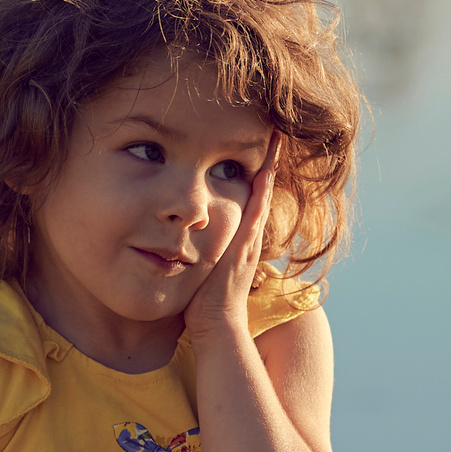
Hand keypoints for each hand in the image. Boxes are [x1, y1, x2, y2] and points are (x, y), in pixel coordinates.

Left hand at [184, 138, 276, 344]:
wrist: (215, 324)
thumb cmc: (202, 301)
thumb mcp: (199, 264)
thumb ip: (193, 246)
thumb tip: (175, 235)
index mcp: (239, 236)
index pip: (250, 195)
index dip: (255, 169)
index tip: (258, 143)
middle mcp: (249, 234)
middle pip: (262, 187)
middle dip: (268, 157)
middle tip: (274, 127)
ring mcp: (249, 238)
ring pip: (262, 193)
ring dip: (270, 165)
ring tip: (275, 135)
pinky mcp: (245, 245)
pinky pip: (257, 210)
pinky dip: (263, 189)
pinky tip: (265, 167)